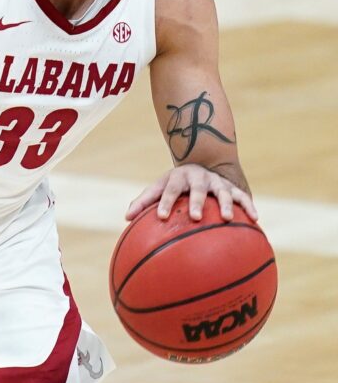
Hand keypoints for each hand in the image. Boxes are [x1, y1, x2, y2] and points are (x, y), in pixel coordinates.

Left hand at [125, 164, 257, 222]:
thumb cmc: (174, 184)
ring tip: (228, 219)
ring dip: (226, 204)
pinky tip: (256, 219)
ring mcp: (217, 182)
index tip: (160, 216)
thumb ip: (143, 202)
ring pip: (222, 192)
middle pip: (196, 189)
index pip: (168, 190)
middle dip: (195, 202)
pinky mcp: (232, 187)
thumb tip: (125, 218)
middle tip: (195, 217)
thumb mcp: (158, 188)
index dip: (164, 202)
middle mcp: (198, 178)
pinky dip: (249, 206)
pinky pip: (243, 197)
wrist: (201, 163)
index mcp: (177, 178)